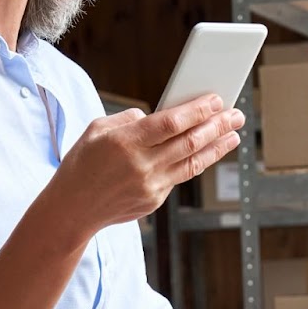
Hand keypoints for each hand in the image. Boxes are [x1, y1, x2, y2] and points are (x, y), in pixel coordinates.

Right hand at [47, 94, 242, 240]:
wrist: (72, 209)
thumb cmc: (82, 164)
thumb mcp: (97, 130)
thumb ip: (129, 119)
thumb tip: (158, 117)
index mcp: (126, 142)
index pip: (171, 122)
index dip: (198, 110)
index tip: (216, 99)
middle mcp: (142, 165)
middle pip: (190, 142)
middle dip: (217, 125)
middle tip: (236, 114)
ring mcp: (150, 186)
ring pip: (193, 162)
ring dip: (217, 146)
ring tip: (234, 134)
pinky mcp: (154, 200)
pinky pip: (179, 177)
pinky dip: (195, 162)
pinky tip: (208, 151)